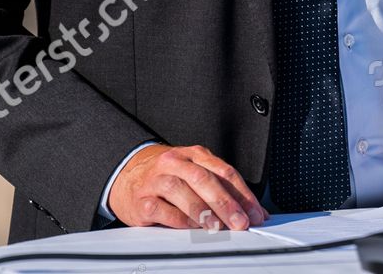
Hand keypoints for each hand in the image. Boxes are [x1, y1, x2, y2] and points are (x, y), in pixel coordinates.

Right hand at [108, 143, 268, 230]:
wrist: (127, 177)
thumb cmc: (167, 178)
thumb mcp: (194, 175)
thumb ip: (222, 190)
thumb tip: (252, 212)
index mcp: (194, 154)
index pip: (223, 171)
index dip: (242, 194)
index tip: (254, 213)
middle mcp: (174, 162)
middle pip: (204, 179)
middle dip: (225, 203)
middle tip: (240, 222)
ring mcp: (156, 180)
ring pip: (181, 190)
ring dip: (202, 210)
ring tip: (217, 227)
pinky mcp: (141, 200)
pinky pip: (161, 209)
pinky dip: (178, 219)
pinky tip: (191, 227)